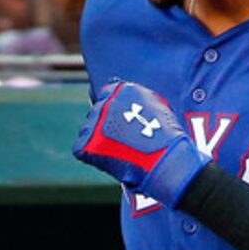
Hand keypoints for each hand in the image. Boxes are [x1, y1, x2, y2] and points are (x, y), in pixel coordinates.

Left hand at [72, 79, 207, 207]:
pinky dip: (93, 157)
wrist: (163, 160)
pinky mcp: (86, 141)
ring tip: (121, 152)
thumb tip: (128, 105)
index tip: (121, 126)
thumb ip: (137, 103)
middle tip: (123, 144)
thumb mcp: (156, 109)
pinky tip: (112, 160)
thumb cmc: (166, 139)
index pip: (107, 96)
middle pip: (97, 114)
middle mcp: (106, 101)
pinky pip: (82, 149)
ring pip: (88, 131)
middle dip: (106, 129)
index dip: (113, 115)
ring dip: (99, 142)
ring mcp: (94, 121)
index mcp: (122, 89)